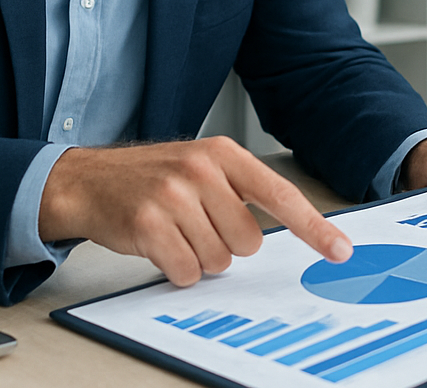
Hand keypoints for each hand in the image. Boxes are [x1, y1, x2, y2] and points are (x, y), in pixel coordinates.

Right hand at [39, 137, 351, 287]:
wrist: (87, 180)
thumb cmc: (152, 178)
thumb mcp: (203, 167)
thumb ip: (242, 192)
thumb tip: (291, 229)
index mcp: (225, 154)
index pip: (281, 195)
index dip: (313, 227)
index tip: (339, 249)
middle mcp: (202, 171)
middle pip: (249, 240)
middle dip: (226, 244)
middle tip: (197, 225)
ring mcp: (173, 196)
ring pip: (218, 259)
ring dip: (199, 257)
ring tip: (175, 231)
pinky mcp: (148, 224)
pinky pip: (186, 271)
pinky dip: (176, 268)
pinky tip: (160, 245)